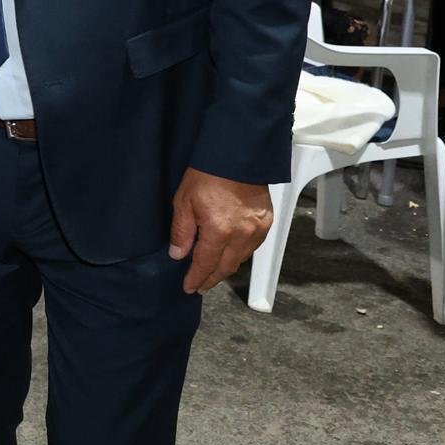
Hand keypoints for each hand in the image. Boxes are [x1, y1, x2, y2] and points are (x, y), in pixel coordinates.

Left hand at [167, 168, 273, 293]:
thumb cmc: (208, 175)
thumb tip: (178, 255)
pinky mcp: (266, 222)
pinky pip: (252, 247)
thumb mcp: (184, 201)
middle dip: (212, 279)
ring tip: (213, 274)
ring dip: (226, 268)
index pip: (206, 264)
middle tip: (200, 286)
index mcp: (219, 231)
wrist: (237, 157)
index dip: (196, 278)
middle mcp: (242, 235)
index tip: (189, 287)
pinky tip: (231, 255)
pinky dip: (240, 255)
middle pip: (226, 267)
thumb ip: (181, 232)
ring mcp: (257, 230)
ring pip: (241, 259)